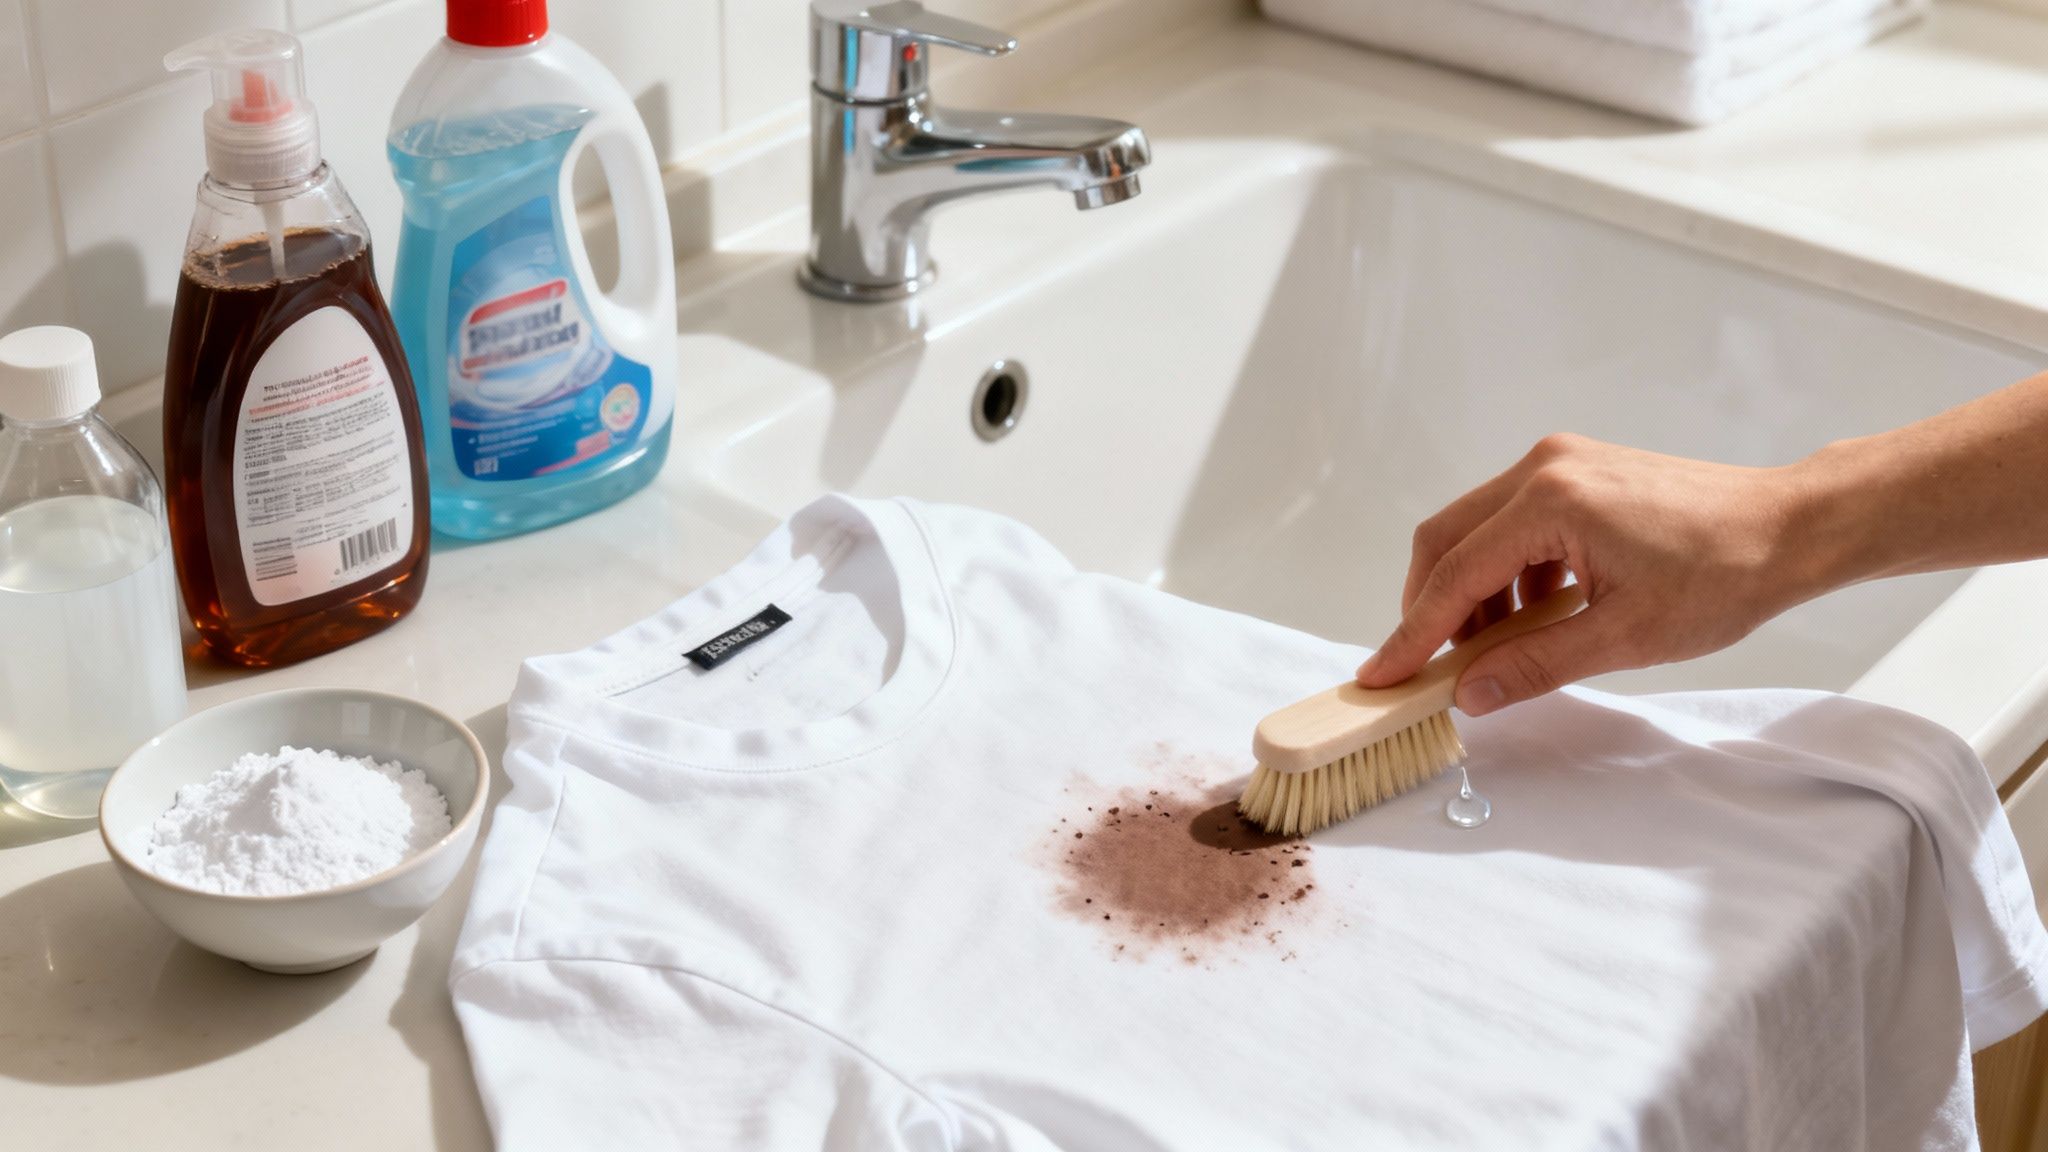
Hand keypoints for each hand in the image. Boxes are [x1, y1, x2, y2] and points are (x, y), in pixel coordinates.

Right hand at [1353, 434, 1816, 714]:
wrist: (1790, 527)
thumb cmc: (1724, 575)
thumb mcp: (1625, 637)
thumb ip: (1535, 664)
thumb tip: (1469, 694)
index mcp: (1551, 502)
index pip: (1455, 575)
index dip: (1413, 633)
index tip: (1381, 676)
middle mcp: (1543, 468)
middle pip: (1446, 540)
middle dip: (1430, 609)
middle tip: (1430, 668)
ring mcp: (1559, 463)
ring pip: (1476, 531)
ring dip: (1471, 593)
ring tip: (1496, 651)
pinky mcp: (1576, 472)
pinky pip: (1512, 524)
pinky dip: (1506, 573)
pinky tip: (1535, 616)